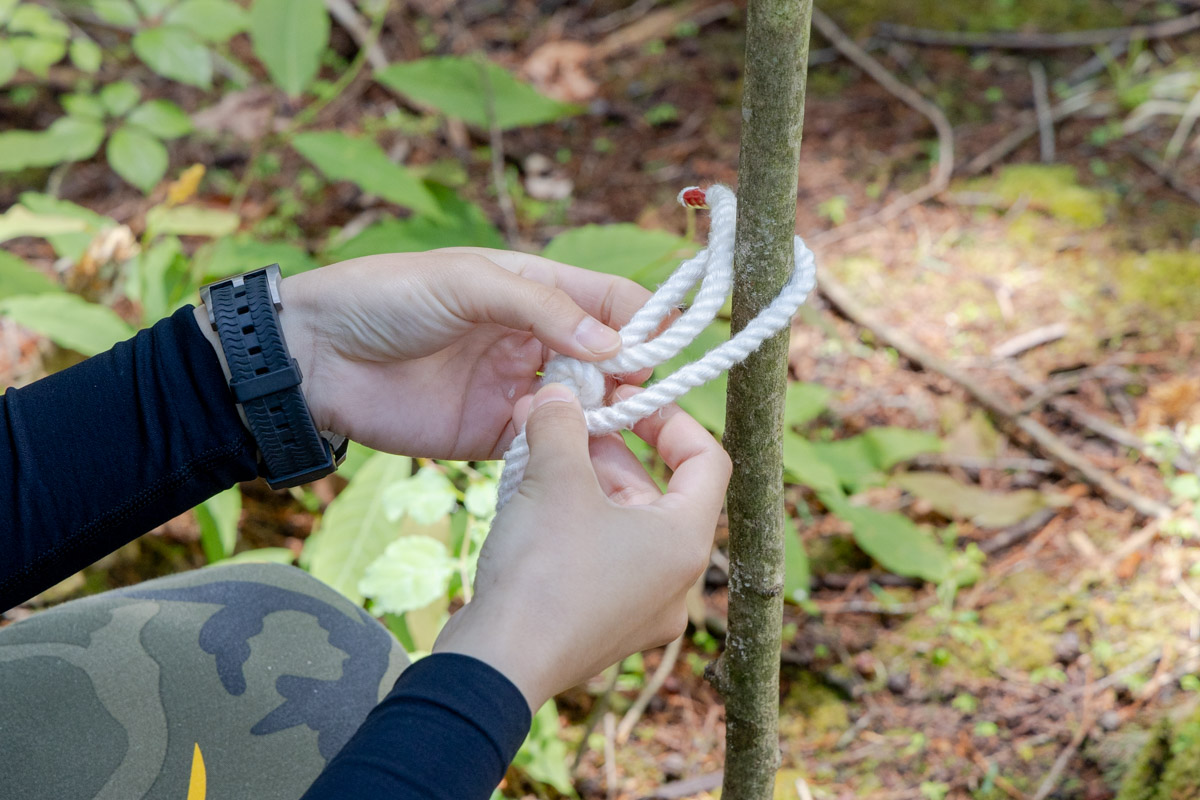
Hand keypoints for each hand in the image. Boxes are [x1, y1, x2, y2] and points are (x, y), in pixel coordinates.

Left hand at [195, 248, 651, 459]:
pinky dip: (567, 454)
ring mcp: (516, 388)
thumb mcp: (466, 283)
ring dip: (609, 421)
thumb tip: (613, 344)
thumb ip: (539, 307)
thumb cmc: (386, 298)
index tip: (663, 351)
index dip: (644, 322)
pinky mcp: (492, 434)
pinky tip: (581, 464)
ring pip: (584, 407)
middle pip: (607, 360)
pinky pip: (545, 446)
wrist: (315, 358)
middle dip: (635, 380)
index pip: (611, 301)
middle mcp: (534, 339)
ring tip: (628, 439)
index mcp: (534, 289)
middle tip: (650, 405)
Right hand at [432, 383, 731, 711]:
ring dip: (581, 482)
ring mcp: (639, 609)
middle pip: (655, 492)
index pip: (707, 461)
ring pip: (620, 524)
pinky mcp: (601, 626)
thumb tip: (558, 395)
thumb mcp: (555, 479)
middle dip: (607, 449)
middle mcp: (675, 580)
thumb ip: (563, 426)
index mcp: (684, 541)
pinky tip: (527, 500)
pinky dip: (570, 523)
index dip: (670, 420)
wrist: (498, 666)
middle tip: (563, 419)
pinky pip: (598, 559)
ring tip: (535, 451)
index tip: (626, 401)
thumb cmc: (543, 571)